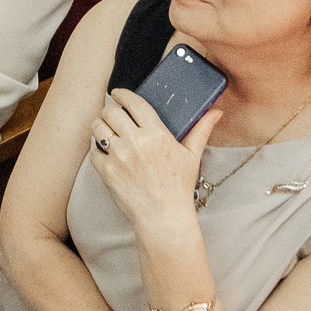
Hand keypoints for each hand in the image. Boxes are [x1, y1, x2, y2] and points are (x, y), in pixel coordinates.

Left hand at [87, 86, 220, 226]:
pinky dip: (97, 150)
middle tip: (111, 114)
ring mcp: (119, 157)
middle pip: (110, 112)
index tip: (118, 93)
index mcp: (157, 134)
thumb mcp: (192, 156)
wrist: (163, 217)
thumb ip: (201, 130)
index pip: (134, 103)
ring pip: (97, 128)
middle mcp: (136, 142)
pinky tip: (105, 152)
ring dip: (99, 126)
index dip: (122, 94)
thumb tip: (216, 112)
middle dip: (109, 110)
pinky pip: (93, 151)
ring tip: (105, 130)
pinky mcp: (107, 171)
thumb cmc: (178, 187)